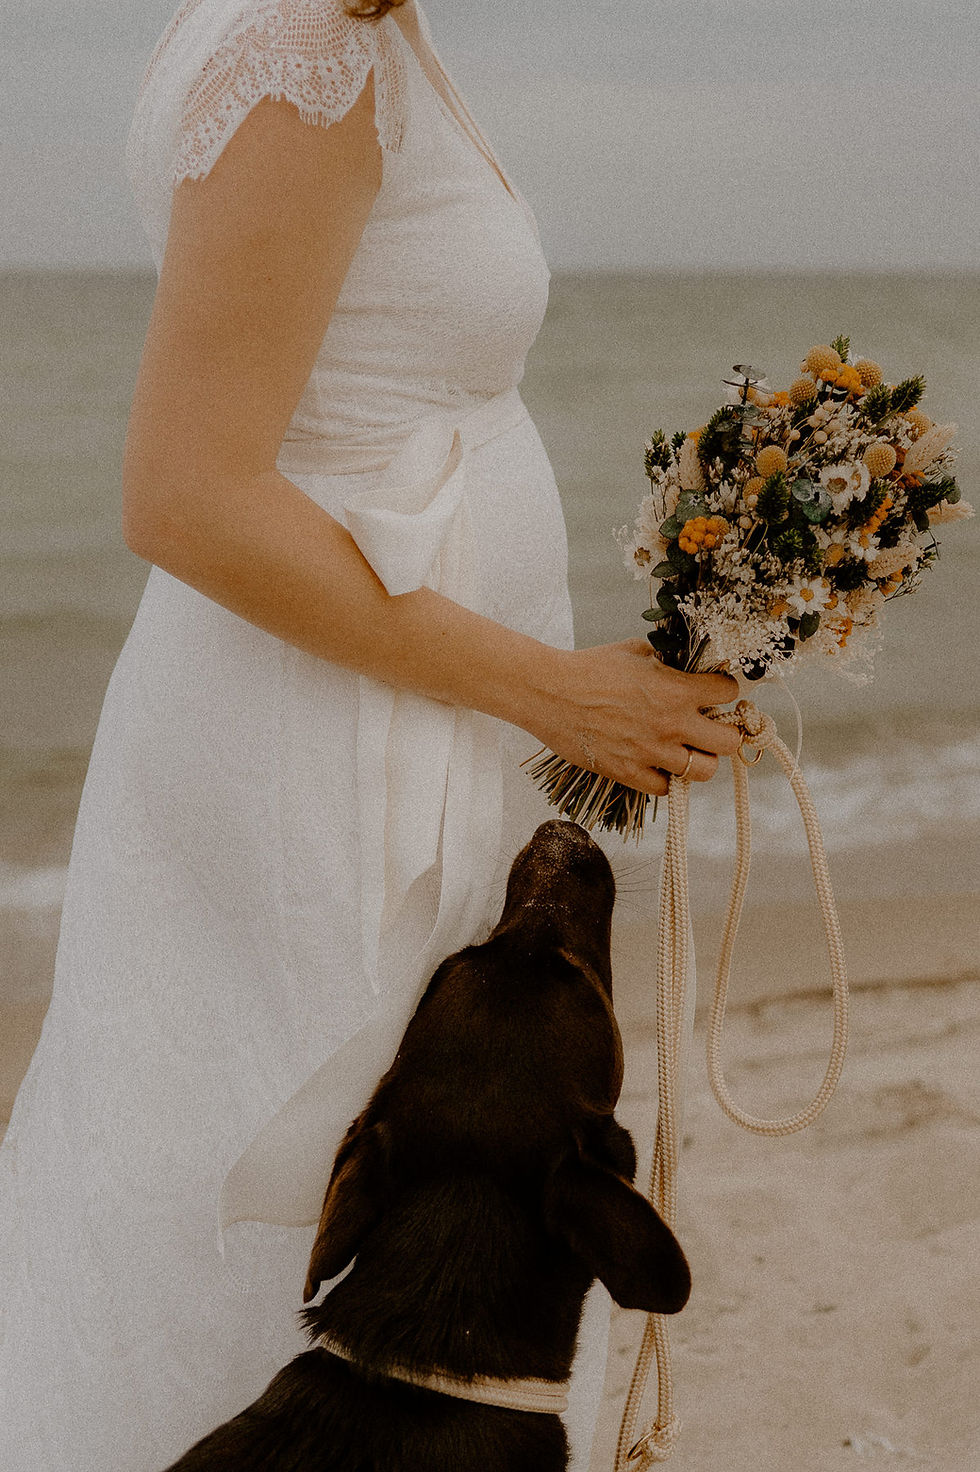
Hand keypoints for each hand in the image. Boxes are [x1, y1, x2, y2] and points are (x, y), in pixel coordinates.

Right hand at [530, 639, 740, 796]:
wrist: (549, 693)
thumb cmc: (588, 667)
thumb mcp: (635, 650)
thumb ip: (667, 661)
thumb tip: (683, 665)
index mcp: (677, 689)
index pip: (728, 692)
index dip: (725, 690)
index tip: (716, 692)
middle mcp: (672, 724)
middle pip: (729, 742)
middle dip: (726, 733)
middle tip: (712, 728)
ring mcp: (652, 752)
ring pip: (705, 771)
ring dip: (700, 760)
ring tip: (686, 750)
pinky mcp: (629, 773)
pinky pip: (666, 788)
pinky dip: (666, 778)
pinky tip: (657, 764)